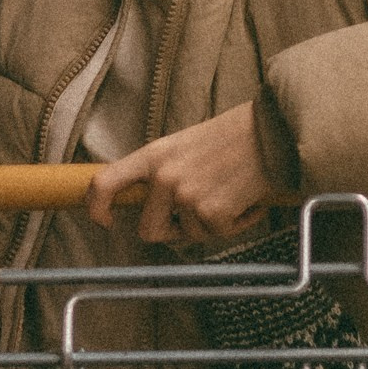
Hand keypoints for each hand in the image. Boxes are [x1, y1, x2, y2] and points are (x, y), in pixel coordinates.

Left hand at [88, 103, 277, 246]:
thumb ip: (160, 172)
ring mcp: (187, 195)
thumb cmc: (232, 137)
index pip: (105, 182)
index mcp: (153, 155)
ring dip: (210, 225)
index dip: (96, 208)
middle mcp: (165, 176)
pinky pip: (217, 234)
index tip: (104, 220)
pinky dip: (236, 224)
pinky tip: (246, 202)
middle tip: (195, 216)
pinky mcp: (213, 212)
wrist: (271, 132)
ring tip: (229, 196)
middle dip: (171, 232)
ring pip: (189, 235)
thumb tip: (147, 203)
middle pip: (148, 230)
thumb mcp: (183, 146)